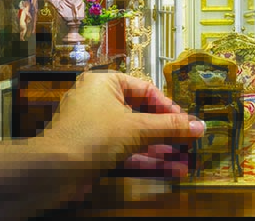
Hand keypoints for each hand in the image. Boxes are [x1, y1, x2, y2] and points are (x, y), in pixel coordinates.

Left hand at [40, 71, 204, 175]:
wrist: (53, 171)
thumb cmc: (92, 136)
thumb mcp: (137, 128)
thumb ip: (171, 127)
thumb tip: (201, 126)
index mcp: (104, 83)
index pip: (145, 89)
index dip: (168, 106)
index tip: (185, 120)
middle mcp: (98, 102)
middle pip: (142, 114)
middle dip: (167, 131)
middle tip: (188, 140)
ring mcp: (95, 128)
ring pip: (135, 136)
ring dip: (160, 148)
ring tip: (184, 159)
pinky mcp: (94, 151)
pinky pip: (126, 151)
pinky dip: (146, 159)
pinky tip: (170, 170)